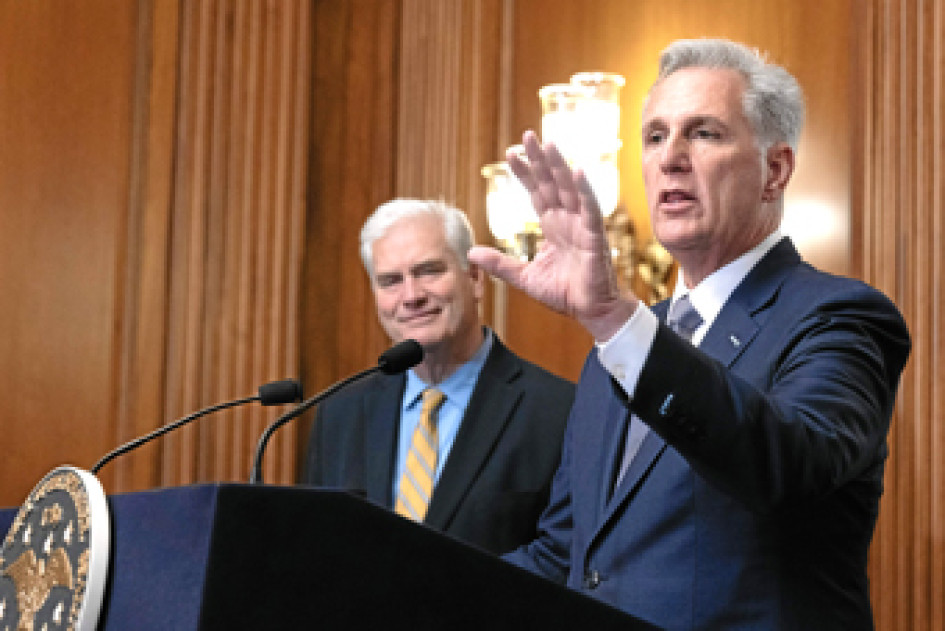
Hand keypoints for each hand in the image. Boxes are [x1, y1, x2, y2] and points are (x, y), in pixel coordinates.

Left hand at [468, 131, 638, 341]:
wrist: (590, 311)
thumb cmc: (564, 293)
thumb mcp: (524, 277)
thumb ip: (500, 264)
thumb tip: (471, 253)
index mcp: (552, 226)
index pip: (536, 193)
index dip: (525, 174)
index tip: (511, 154)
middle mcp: (567, 220)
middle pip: (551, 183)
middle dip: (540, 160)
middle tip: (528, 136)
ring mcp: (582, 226)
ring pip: (570, 189)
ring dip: (560, 166)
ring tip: (550, 144)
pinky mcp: (595, 237)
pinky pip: (591, 210)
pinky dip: (585, 191)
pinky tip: (577, 172)